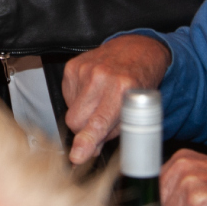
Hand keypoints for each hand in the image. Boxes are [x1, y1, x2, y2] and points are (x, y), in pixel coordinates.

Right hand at [62, 34, 171, 164]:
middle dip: (83, 130)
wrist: (136, 49)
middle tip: (98, 123)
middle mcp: (102, 77)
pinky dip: (78, 99)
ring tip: (99, 100)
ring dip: (82, 113)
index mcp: (122, 90)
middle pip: (76, 121)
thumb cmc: (139, 81)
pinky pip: (67, 96)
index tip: (77, 156)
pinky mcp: (72, 66)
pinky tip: (92, 90)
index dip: (86, 141)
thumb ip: (112, 132)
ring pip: (70, 111)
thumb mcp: (135, 109)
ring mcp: (85, 69)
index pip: (99, 122)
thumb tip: (89, 151)